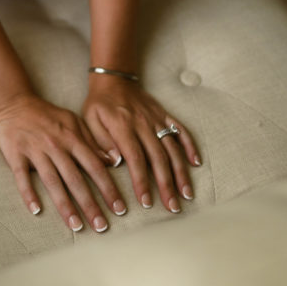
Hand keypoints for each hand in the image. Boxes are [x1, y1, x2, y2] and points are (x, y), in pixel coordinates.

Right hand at [0, 92, 129, 232]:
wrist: (14, 102)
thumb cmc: (47, 115)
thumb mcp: (73, 121)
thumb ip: (92, 141)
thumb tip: (113, 160)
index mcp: (71, 137)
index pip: (94, 166)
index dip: (108, 188)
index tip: (119, 208)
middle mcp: (55, 145)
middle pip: (75, 179)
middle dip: (90, 204)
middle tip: (102, 227)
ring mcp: (35, 150)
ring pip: (52, 182)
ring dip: (65, 205)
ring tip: (76, 226)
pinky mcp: (16, 154)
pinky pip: (22, 176)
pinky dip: (28, 193)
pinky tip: (36, 210)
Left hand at [81, 77, 200, 213]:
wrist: (113, 78)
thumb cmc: (99, 103)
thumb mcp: (89, 119)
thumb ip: (100, 141)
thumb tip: (114, 163)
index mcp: (123, 126)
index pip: (136, 159)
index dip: (142, 182)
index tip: (147, 203)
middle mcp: (143, 123)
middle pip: (158, 158)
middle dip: (167, 185)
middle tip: (173, 207)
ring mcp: (156, 119)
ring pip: (172, 148)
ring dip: (181, 172)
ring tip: (186, 194)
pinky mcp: (164, 114)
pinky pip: (180, 129)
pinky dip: (189, 145)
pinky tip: (196, 162)